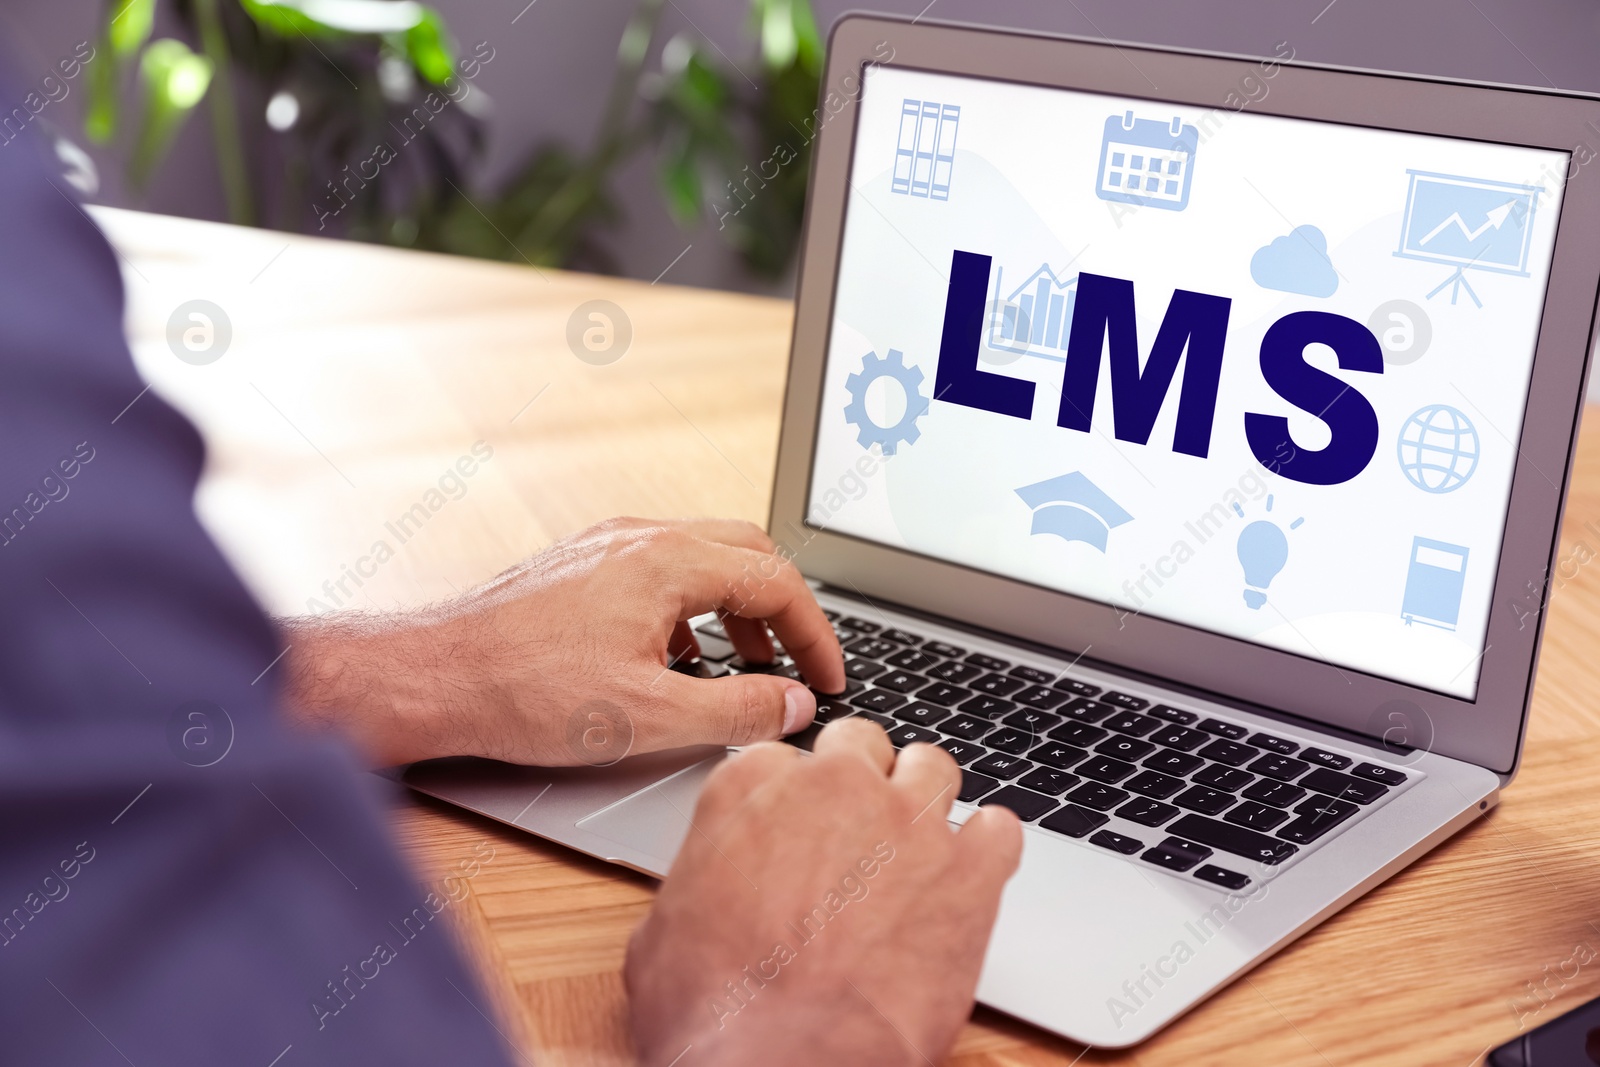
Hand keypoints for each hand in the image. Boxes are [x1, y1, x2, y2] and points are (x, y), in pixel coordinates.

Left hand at [279, 517, 844, 765]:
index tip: (829, 678)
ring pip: (702, 558)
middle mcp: (639, 537)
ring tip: (748, 666)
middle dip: (785, 609)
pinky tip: (678, 660)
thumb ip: (736, 710)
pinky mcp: (582, 565)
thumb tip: (793, 705)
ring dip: (739, 608)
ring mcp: (607, 545)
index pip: (777, 579)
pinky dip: (693, 609)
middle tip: (801, 664)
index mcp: (667, 562)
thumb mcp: (649, 717)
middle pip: (747, 552)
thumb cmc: (526, 693)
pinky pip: (661, 571)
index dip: (816, 633)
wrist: (434, 676)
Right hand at [625, 718, 1022, 1066]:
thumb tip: (710, 896)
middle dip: (861, 780)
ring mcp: (907, 822)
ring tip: (918, 850)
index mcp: (752, 789)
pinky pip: (1000, 830)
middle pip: (861, 744)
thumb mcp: (664, 930)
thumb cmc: (712, 1012)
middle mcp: (833, 787)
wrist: (778, 1063)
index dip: (796, 796)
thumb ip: (702, 879)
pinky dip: (989, 850)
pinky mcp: (968, 873)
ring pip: (933, 769)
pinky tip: (970, 881)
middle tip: (858, 833)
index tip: (801, 826)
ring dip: (925, 802)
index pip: (784, 757)